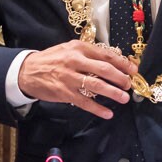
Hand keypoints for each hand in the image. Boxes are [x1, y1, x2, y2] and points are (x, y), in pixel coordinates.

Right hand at [17, 41, 134, 118]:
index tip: (134, 70)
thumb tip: (113, 61)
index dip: (122, 63)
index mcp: (78, 48)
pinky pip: (85, 102)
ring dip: (113, 93)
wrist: (27, 71)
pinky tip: (108, 113)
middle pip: (104, 69)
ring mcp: (69, 78)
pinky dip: (98, 109)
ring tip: (124, 98)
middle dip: (121, 78)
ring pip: (97, 85)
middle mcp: (75, 61)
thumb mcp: (69, 49)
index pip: (106, 55)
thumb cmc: (52, 60)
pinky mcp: (64, 93)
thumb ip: (89, 54)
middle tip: (129, 85)